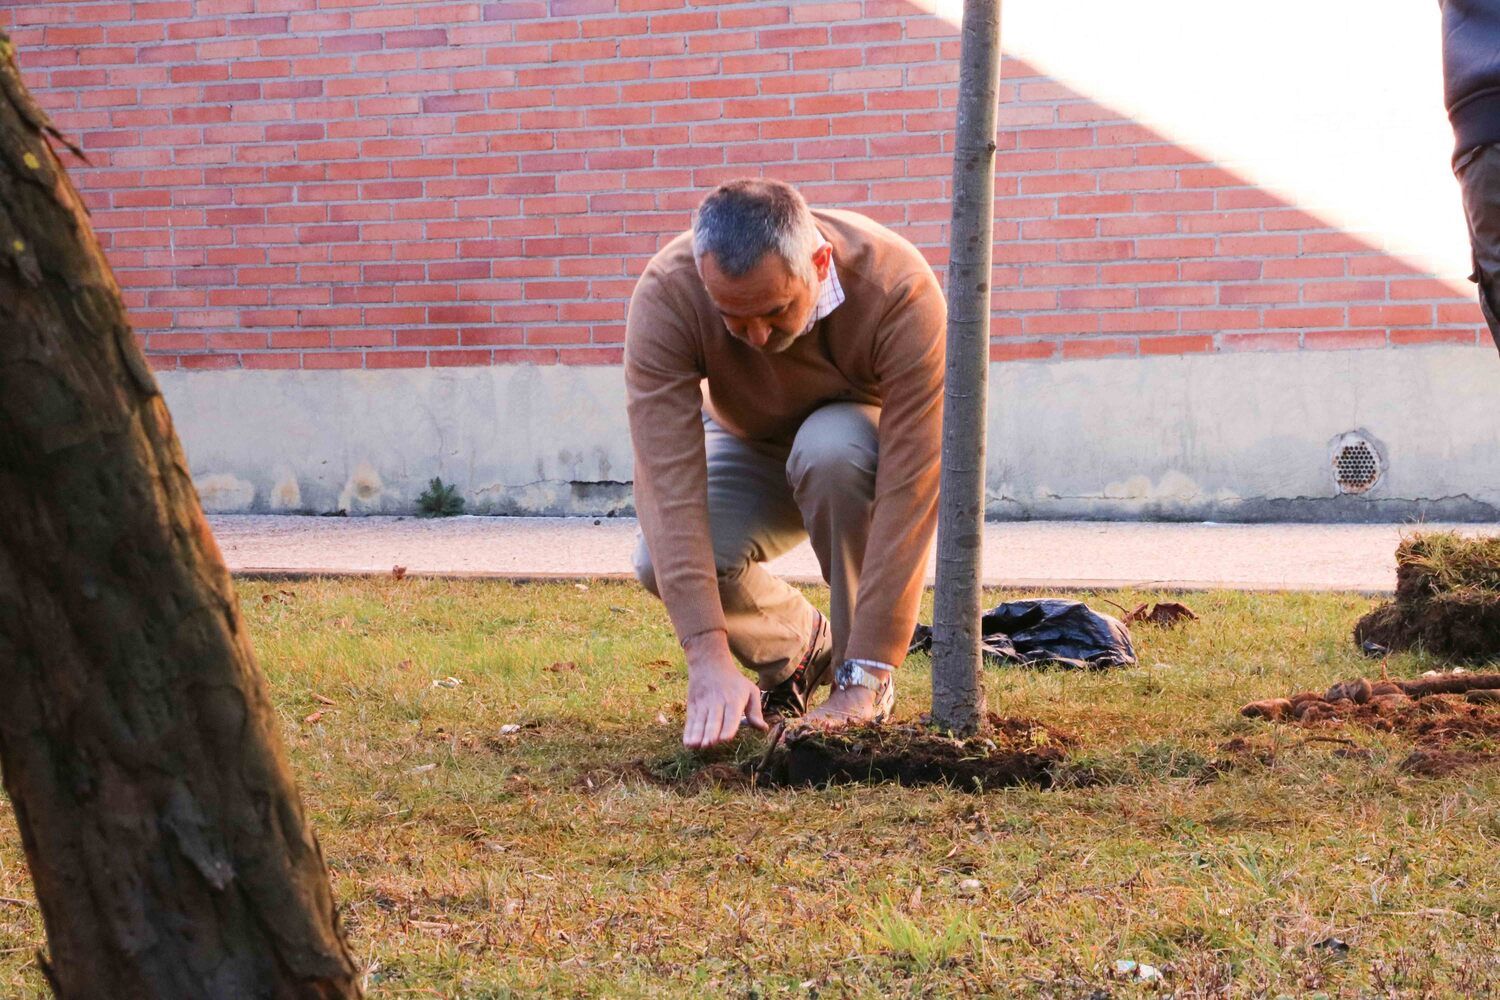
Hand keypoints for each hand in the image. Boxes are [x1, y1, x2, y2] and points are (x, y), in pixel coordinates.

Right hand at [681, 631, 766, 748]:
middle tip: (710, 743)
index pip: (731, 716)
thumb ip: (756, 711)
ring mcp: (704, 704)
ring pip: (700, 721)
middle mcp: (718, 703)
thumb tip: (763, 728)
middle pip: (714, 720)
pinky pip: (691, 721)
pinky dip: (688, 732)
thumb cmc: (734, 681)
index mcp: (734, 701)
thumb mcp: (750, 690)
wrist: (709, 663)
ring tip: (696, 745)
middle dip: (711, 732)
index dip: (728, 727)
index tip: (725, 738)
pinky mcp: (693, 706)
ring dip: (698, 734)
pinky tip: (688, 743)